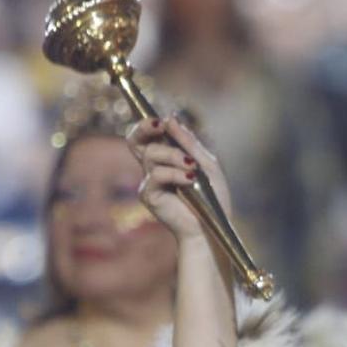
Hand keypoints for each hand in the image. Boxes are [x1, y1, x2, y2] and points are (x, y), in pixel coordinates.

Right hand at [128, 116, 235, 247]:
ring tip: (193, 169)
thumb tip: (170, 119)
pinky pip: (157, 174)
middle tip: (159, 125)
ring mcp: (150, 181)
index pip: (148, 135)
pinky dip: (176, 174)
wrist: (211, 227)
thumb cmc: (211, 199)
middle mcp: (154, 167)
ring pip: (152, 153)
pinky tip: (190, 181)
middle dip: (144, 127)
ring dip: (174, 156)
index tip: (162, 120)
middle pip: (134, 139)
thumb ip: (189, 143)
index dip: (148, 123)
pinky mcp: (148, 195)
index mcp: (167, 157)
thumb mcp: (206, 164)